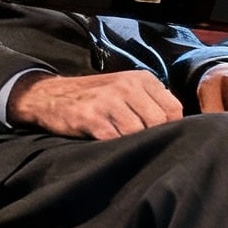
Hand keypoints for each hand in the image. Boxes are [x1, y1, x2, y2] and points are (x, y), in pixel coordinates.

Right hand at [8, 70, 180, 140]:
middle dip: (152, 138)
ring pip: (138, 133)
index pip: (173, 109)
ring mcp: (109, 100)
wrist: (49, 96)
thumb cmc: (94, 98)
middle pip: (159, 123)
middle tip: (140, 146)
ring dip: (132, 145)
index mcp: (141, 79)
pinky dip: (114, 148)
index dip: (170, 129)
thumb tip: (178, 128)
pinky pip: (115, 140)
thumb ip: (150, 102)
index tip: (159, 138)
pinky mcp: (92, 117)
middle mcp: (127, 86)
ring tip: (123, 146)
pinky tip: (107, 145)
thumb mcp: (125, 89)